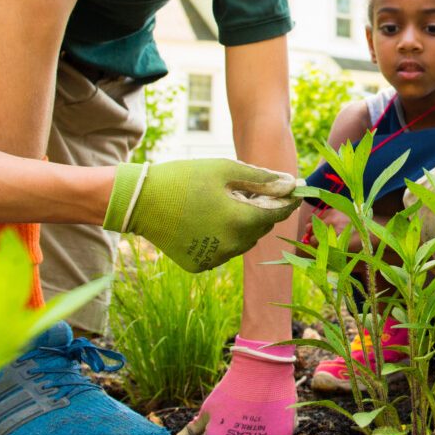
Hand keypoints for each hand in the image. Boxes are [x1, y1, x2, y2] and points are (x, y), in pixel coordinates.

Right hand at [103, 159, 299, 271]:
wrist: (139, 201)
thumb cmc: (184, 178)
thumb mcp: (225, 169)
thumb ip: (261, 178)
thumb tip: (289, 184)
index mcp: (241, 220)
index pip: (278, 213)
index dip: (288, 201)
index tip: (294, 192)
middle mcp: (232, 245)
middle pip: (261, 228)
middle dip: (261, 210)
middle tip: (249, 192)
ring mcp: (215, 258)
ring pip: (243, 241)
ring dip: (242, 225)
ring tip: (225, 205)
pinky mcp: (200, 265)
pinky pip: (223, 251)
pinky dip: (223, 238)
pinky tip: (207, 221)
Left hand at [178, 339, 295, 434]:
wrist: (261, 367)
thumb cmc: (233, 386)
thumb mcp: (210, 405)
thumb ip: (196, 427)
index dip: (218, 429)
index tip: (225, 415)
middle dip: (237, 431)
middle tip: (242, 410)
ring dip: (256, 430)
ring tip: (256, 408)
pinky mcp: (284, 433)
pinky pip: (279, 434)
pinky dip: (275, 425)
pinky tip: (270, 410)